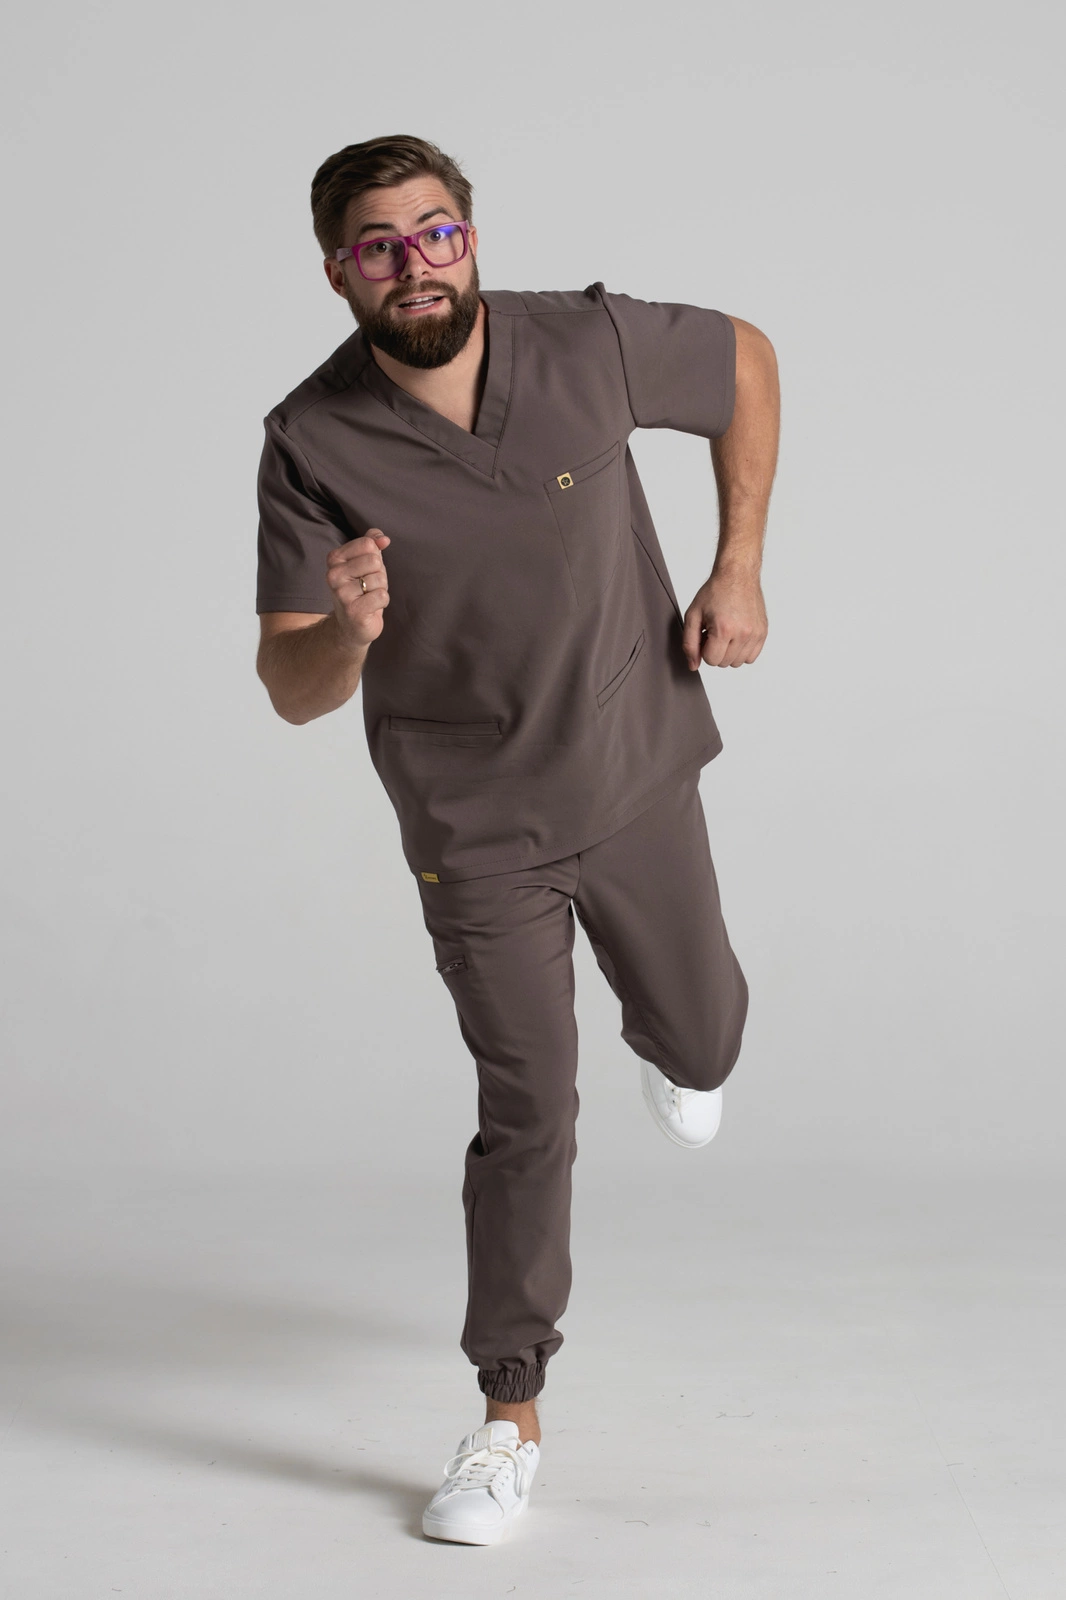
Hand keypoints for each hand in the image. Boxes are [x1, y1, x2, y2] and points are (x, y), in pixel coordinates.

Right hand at [326, 530, 390, 649]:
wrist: (351, 625)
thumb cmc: (361, 590)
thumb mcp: (366, 562)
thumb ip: (372, 543)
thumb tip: (383, 538)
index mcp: (334, 558)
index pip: (368, 544)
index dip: (375, 558)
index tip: (366, 571)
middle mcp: (333, 574)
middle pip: (374, 560)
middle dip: (379, 574)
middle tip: (368, 587)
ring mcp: (341, 593)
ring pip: (379, 579)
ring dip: (380, 589)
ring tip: (368, 597)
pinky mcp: (353, 610)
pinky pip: (382, 596)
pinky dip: (382, 602)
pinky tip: (371, 607)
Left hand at [682, 569, 766, 669]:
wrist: (737, 575)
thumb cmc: (716, 591)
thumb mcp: (693, 615)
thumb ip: (690, 643)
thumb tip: (693, 665)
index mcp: (724, 629)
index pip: (711, 661)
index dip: (704, 649)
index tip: (706, 635)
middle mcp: (743, 633)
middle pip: (724, 663)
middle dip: (716, 651)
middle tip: (715, 632)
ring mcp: (755, 634)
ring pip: (738, 662)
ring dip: (729, 652)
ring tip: (726, 634)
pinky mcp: (763, 632)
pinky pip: (751, 657)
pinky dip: (742, 651)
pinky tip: (736, 636)